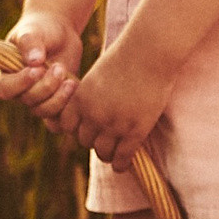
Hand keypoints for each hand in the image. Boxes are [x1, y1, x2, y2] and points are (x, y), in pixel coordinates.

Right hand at [0, 11, 83, 121]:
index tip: (37, 69)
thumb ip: (31, 43)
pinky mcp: (55, 101)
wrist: (59, 32)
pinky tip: (74, 85)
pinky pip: (58, 115)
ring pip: (43, 110)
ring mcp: (37, 98)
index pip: (4, 89)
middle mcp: (19, 90)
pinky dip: (67, 104)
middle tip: (59, 67)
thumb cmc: (40, 29)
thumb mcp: (33, 31)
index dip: (20, 83)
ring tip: (68, 78)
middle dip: (45, 86)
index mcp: (5, 74)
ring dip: (58, 97)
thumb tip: (35, 61)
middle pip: (27, 101)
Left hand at [63, 46, 174, 165]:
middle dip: (94, 141)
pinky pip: (123, 157)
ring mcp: (113, 124)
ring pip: (102, 152)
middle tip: (105, 141)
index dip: (78, 129)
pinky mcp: (134, 131)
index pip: (68, 127)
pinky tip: (124, 165)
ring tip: (114, 155)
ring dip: (108, 155)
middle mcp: (93, 114)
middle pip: (85, 141)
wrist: (149, 53)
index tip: (88, 129)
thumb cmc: (127, 58)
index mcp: (80, 98)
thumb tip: (90, 113)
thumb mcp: (98, 75)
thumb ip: (91, 95)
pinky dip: (122, 164)